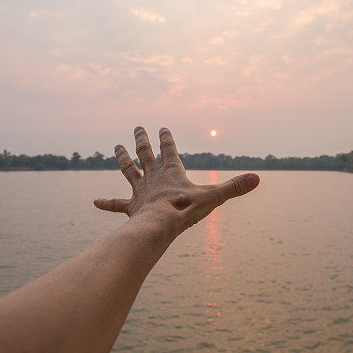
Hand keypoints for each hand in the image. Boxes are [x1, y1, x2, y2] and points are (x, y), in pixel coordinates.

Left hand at [94, 127, 259, 235]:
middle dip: (141, 140)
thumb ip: (234, 187)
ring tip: (115, 147)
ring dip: (122, 159)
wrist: (159, 225)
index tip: (163, 126)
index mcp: (171, 171)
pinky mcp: (132, 207)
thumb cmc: (185, 210)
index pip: (168, 149)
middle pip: (145, 154)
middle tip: (137, 127)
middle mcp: (153, 177)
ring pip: (129, 171)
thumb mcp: (214, 197)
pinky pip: (117, 204)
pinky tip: (95, 201)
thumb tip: (257, 177)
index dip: (166, 138)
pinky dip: (107, 203)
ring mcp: (140, 191)